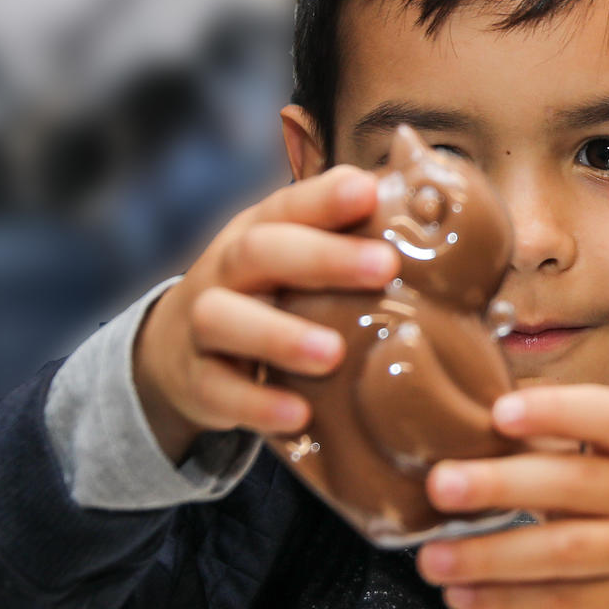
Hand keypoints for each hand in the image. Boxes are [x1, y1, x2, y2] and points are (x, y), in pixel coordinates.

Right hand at [133, 165, 398, 462]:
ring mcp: (202, 326)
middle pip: (257, 251)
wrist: (177, 351)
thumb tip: (431, 209)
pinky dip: (255, 403)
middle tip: (385, 266)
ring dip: (278, 334)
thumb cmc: (268, 296)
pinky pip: (218, 390)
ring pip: (223, 319)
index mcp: (258, 231)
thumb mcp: (295, 260)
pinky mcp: (196, 382)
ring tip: (333, 353)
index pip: (288, 205)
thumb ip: (348, 238)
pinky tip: (298, 415)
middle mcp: (225, 270)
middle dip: (321, 257)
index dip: (325, 198)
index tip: (369, 193)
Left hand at [416, 385, 608, 608]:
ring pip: (562, 551)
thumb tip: (468, 435)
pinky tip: (462, 597)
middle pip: (575, 483)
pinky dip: (507, 601)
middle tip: (440, 484)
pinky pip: (563, 604)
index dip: (556, 410)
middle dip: (501, 483)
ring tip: (431, 559)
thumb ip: (565, 455)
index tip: (500, 411)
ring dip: (489, 555)